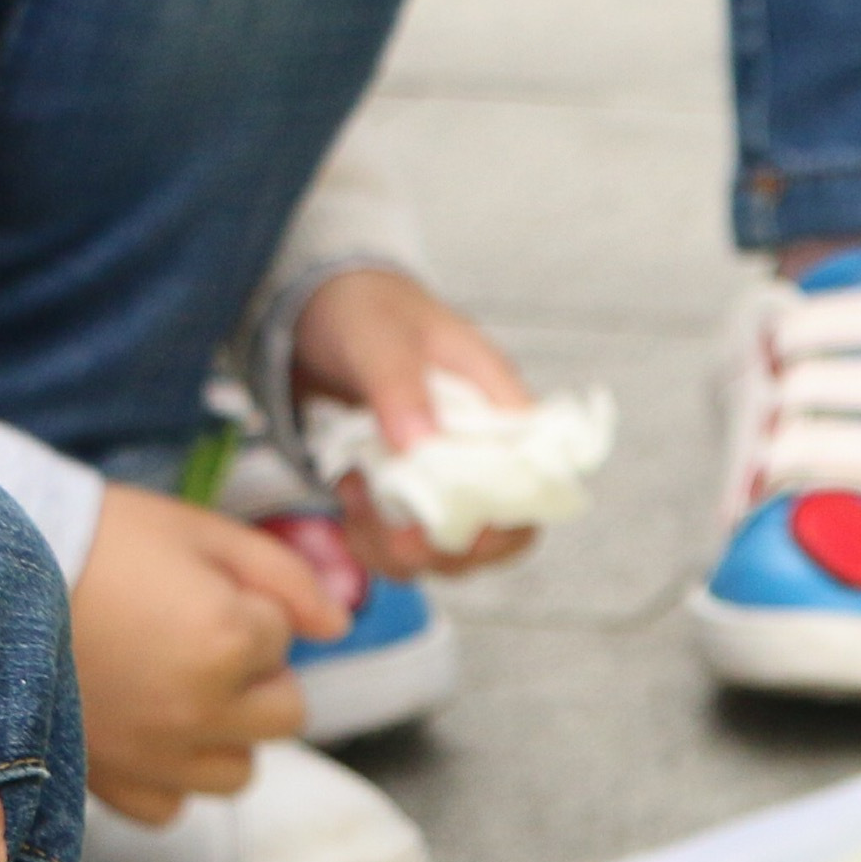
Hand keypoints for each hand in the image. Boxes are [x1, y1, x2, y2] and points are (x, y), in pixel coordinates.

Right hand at [72, 485, 341, 823]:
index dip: (247, 606)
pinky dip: (166, 775)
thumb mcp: (201, 532)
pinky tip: (141, 727)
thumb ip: (286, 578)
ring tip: (172, 687)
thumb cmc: (97, 540)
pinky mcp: (108, 781)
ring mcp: (152, 755)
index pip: (282, 637)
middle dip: (254, 676)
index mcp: (225, 643)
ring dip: (222, 734)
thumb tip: (340, 627)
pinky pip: (170, 807)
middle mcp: (196, 711)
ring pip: (237, 772)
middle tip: (194, 637)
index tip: (192, 587)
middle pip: (283, 715)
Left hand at [288, 266, 540, 575]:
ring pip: (448, 551)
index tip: (461, 530)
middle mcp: (483, 455)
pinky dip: (371, 541)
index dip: (509, 522)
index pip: (536, 484)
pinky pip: (403, 545)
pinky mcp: (407, 495)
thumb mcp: (380, 337)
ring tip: (357, 500)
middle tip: (397, 536)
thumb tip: (422, 445)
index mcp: (501, 410)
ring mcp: (445, 480)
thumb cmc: (368, 311)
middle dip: (448, 551)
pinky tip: (347, 497)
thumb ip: (401, 385)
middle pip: (497, 536)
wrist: (323, 310)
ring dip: (401, 550)